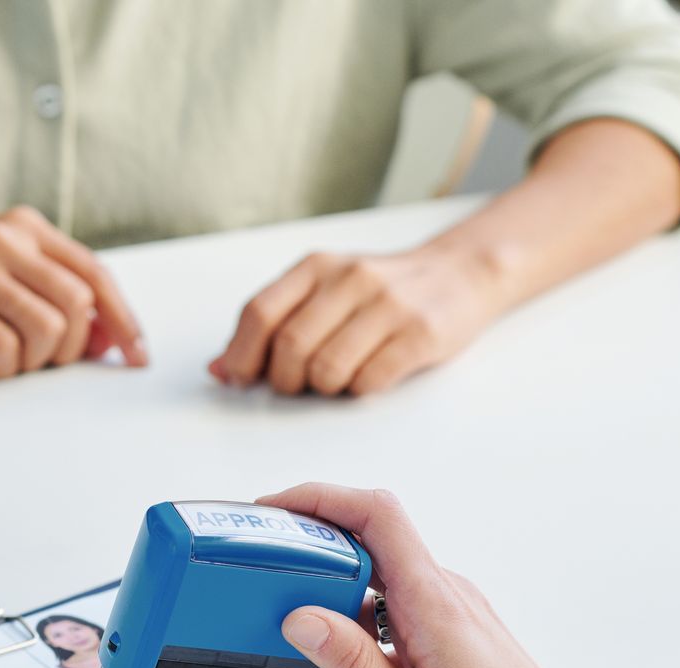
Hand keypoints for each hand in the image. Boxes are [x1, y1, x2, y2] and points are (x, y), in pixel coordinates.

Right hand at [0, 206, 146, 377]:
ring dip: (35, 361)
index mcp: (23, 228)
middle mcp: (3, 240)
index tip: (135, 356)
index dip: (123, 319)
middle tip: (45, 364)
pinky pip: (2, 347)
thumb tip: (106, 336)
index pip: (94, 272)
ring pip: (46, 328)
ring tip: (9, 361)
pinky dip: (2, 367)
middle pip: (77, 305)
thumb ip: (47, 291)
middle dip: (72, 348)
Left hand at [210, 246, 500, 395]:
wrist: (460, 272)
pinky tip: (368, 376)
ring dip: (323, 389)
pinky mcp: (419, 334)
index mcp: (317, 266)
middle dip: (285, 381)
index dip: (242, 356)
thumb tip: (219, 369)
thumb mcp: (323, 290)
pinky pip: (369, 381)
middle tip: (299, 384)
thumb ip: (272, 324)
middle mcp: (350, 279)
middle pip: (289, 348)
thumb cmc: (380, 291)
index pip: (260, 313)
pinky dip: (359, 390)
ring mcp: (387, 305)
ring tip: (337, 378)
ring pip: (327, 370)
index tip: (242, 378)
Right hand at [261, 483, 629, 667]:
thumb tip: (300, 618)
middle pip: (363, 564)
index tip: (274, 514)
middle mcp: (446, 597)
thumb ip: (351, 663)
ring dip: (349, 657)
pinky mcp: (456, 639)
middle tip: (308, 664)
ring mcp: (453, 616)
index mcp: (433, 604)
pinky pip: (398, 634)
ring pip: (376, 610)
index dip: (318, 500)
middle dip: (321, 613)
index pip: (374, 515)